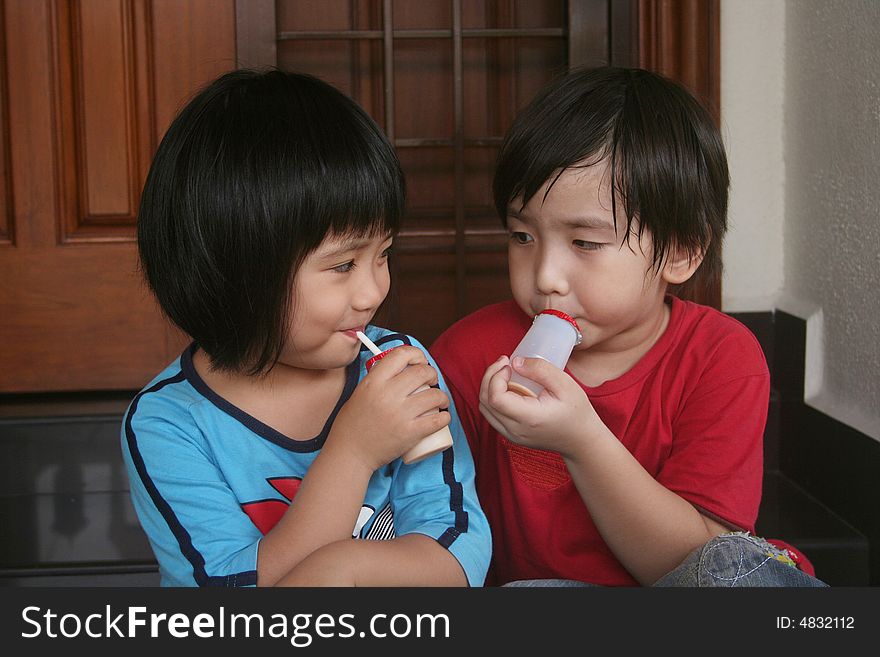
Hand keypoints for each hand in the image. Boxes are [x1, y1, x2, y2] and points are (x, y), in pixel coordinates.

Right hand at [328, 346, 450, 471]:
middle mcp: (388, 394)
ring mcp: (400, 414)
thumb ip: (377, 379)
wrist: (350, 453)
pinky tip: (443, 417)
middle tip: (432, 382)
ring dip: (442, 397)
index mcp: (374, 381)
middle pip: (422, 372)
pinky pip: (437, 420)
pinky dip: (445, 417)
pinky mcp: (410, 433)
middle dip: (433, 375)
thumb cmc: (353, 423)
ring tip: (440, 401)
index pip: (401, 354)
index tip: (421, 362)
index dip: (417, 355)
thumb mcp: (360, 392)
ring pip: (434, 396)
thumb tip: (399, 368)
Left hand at [478, 355, 603, 458]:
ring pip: (484, 409)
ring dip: (489, 386)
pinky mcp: (511, 436)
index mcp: (528, 418)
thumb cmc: (576, 412)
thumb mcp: (565, 384)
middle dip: (489, 377)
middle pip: (485, 402)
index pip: (495, 398)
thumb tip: (515, 362)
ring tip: (505, 372)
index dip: (495, 377)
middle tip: (504, 362)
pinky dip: (493, 397)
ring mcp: (511, 436)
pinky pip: (492, 415)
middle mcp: (515, 430)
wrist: (581, 440)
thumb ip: (540, 370)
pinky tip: (507, 386)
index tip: (509, 365)